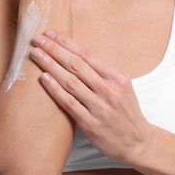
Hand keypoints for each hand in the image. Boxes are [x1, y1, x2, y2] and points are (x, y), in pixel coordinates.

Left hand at [30, 30, 149, 162]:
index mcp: (117, 78)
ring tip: (36, 54)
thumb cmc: (127, 113)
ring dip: (51, 66)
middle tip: (38, 39)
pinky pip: (69, 103)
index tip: (51, 33)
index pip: (87, 55)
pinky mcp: (91, 124)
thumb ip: (104, 74)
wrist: (138, 142)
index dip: (67, 42)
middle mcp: (109, 90)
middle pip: (76, 65)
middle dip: (55, 49)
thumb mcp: (123, 88)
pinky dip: (55, 89)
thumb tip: (78, 58)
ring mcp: (100, 107)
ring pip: (71, 81)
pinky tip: (44, 78)